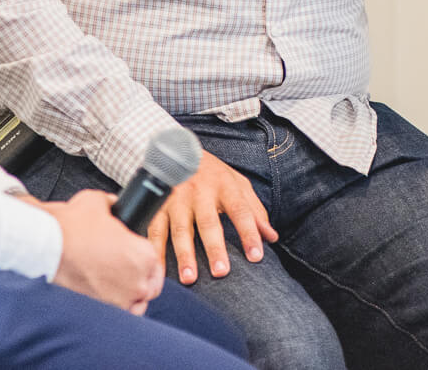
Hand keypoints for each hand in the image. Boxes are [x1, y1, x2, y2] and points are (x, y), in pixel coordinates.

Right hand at [47, 189, 165, 313]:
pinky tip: (114, 296)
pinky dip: (122, 306)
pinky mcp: (106, 309)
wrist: (49, 245)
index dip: (145, 255)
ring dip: (135, 293)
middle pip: (153, 283)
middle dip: (145, 276)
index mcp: (144, 254)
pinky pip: (124, 313)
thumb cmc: (73, 227)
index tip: (136, 254)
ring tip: (122, 284)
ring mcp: (124, 298)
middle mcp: (139, 279)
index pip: (155, 258)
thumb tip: (113, 204)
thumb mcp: (97, 201)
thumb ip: (112, 203)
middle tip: (131, 269)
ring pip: (141, 301)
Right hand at [147, 150, 279, 284]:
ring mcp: (176, 198)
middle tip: (221, 272)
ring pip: (180, 229)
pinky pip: (155, 230)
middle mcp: (200, 192)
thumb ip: (254, 211)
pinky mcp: (158, 205)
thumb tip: (271, 237)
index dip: (249, 233)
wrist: (177, 149)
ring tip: (189, 278)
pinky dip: (155, 250)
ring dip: (184, 254)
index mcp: (224, 186)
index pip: (240, 211)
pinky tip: (158, 269)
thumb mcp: (238, 184)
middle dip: (214, 248)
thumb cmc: (214, 174)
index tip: (256, 257)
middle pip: (208, 222)